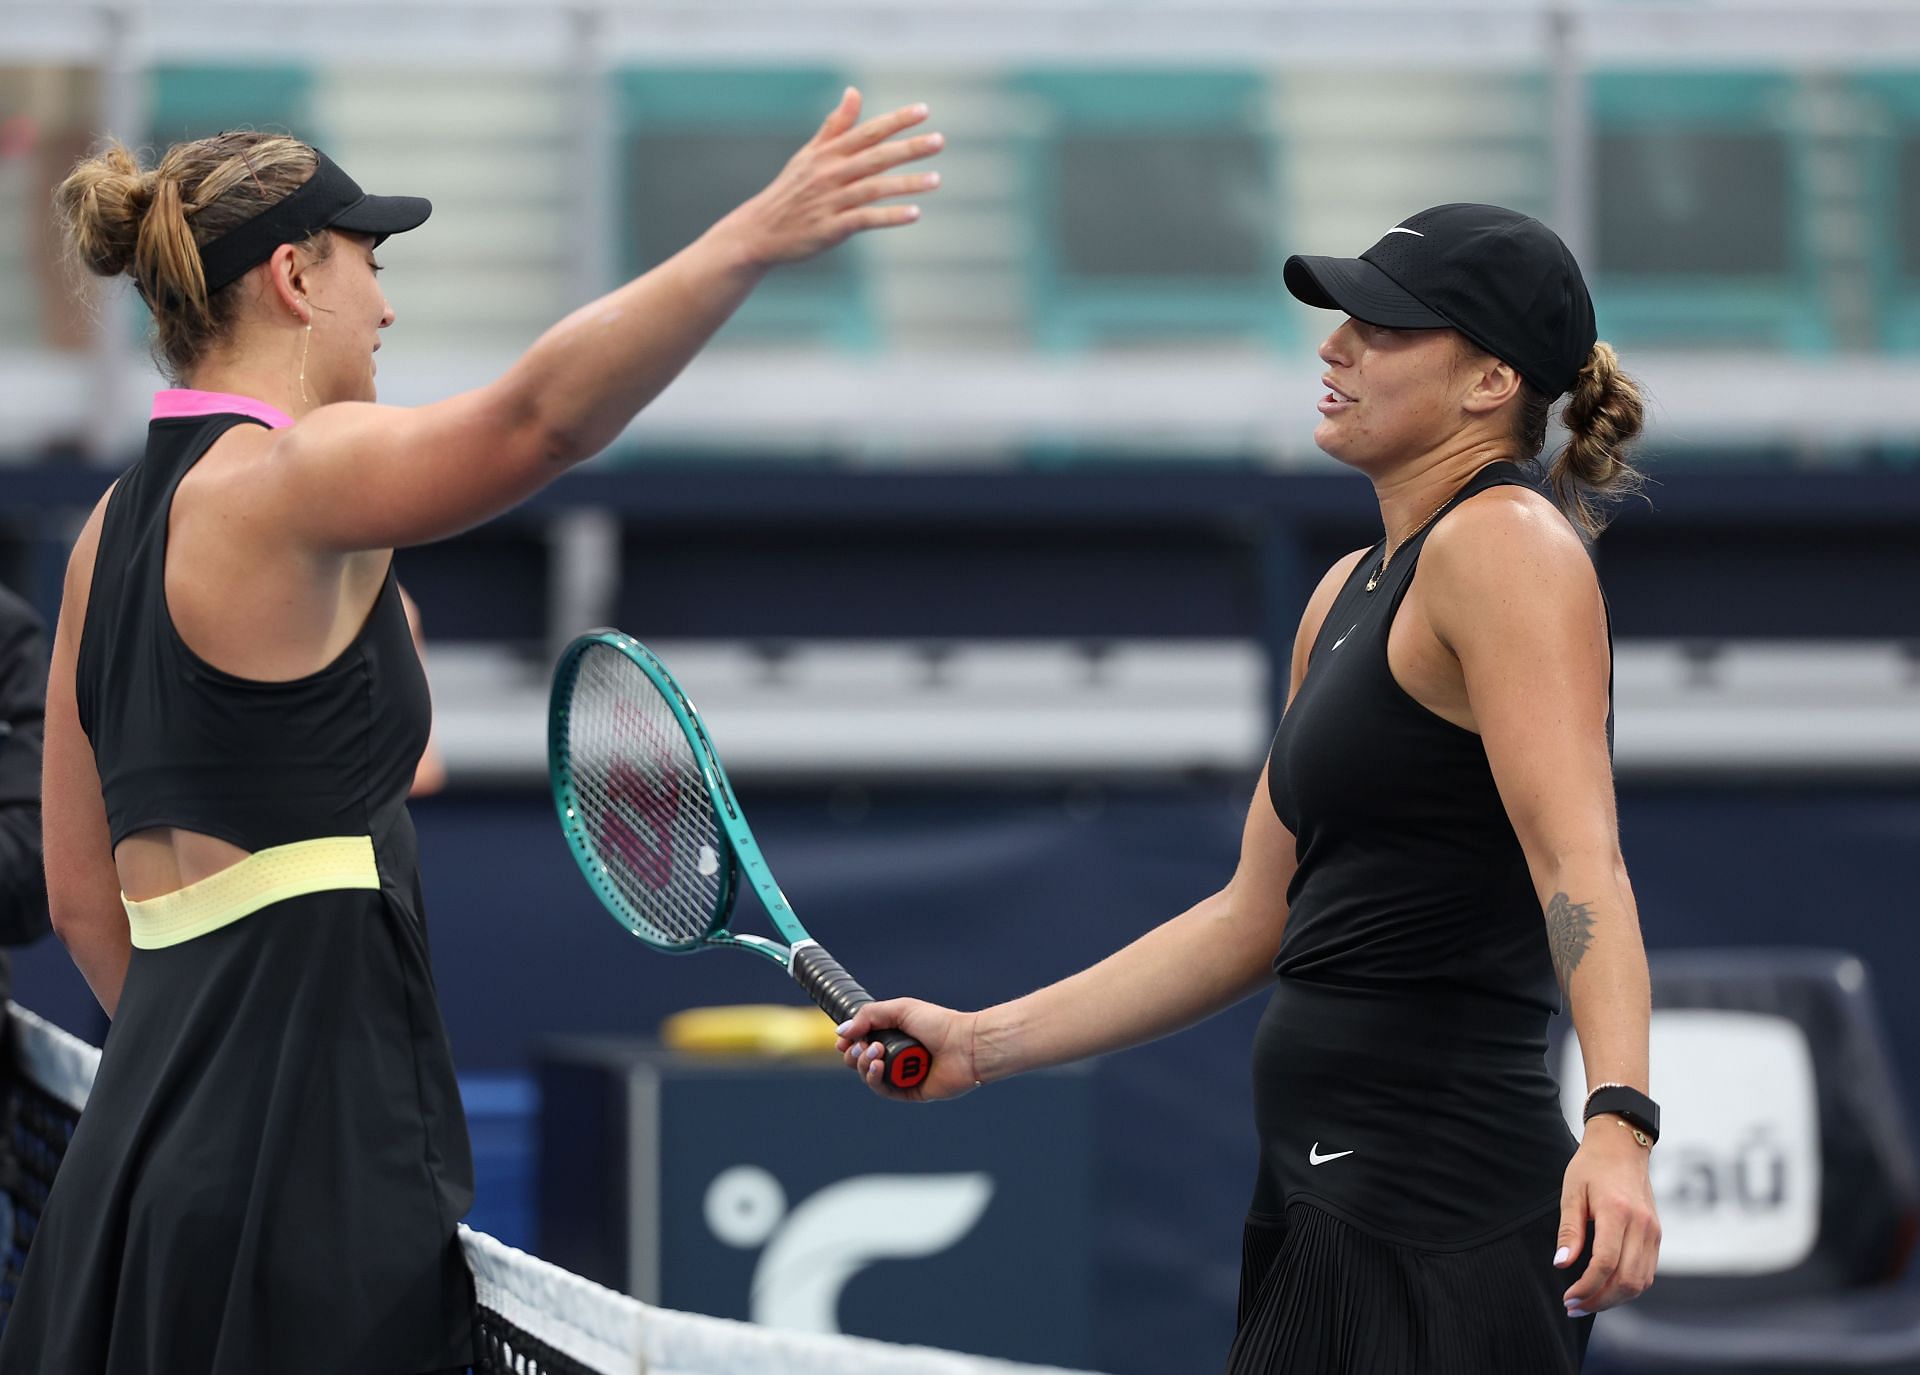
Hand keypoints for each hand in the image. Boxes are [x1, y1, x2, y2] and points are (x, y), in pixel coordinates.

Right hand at [722, 88, 942, 267]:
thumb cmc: (790, 191)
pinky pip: (864, 219)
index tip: (924, 111)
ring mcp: (830, 201)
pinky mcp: (830, 228)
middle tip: (940, 141)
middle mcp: (830, 173)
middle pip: (875, 157)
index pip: (867, 131)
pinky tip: (914, 213)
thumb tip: (854, 91)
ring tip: (937, 180)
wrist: (759, 231)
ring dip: (906, 184)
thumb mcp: (809, 155)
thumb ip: (835, 125)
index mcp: (827, 153)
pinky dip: (889, 216)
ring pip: (874, 188)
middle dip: (909, 148)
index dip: (896, 120)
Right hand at [835, 998, 978, 1102]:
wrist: (965, 1045)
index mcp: (895, 1035)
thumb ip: (868, 1016)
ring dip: (865, 1065)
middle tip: (862, 1046)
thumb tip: (840, 1032)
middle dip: (855, 1054)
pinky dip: (875, 1079)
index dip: (849, 1042)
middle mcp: (896, 1056)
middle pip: (861, 1061)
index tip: (842, 1040)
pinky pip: (883, 1090)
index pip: (862, 1042)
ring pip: (869, 1076)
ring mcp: (902, 1075)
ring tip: (875, 1053)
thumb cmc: (938, 1023)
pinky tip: (877, 1066)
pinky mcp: (909, 1092)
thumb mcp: (900, 1009)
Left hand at [1555, 1117, 1660, 1317]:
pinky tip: (1607, 1289)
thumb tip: (1561, 1264)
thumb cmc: (1591, 1166)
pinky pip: (1647, 1272)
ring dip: (1615, 1299)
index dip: (1586, 1287)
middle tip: (1574, 1307)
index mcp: (1617, 1212)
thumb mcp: (1571, 1192)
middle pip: (1626, 1280)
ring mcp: (1654, 1232)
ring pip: (1640, 1282)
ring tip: (1588, 1302)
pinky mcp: (1657, 1235)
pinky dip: (1629, 1288)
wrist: (1623, 1146)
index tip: (1568, 1299)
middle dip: (1599, 1300)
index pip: (1605, 1263)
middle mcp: (1642, 1225)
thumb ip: (1569, 1230)